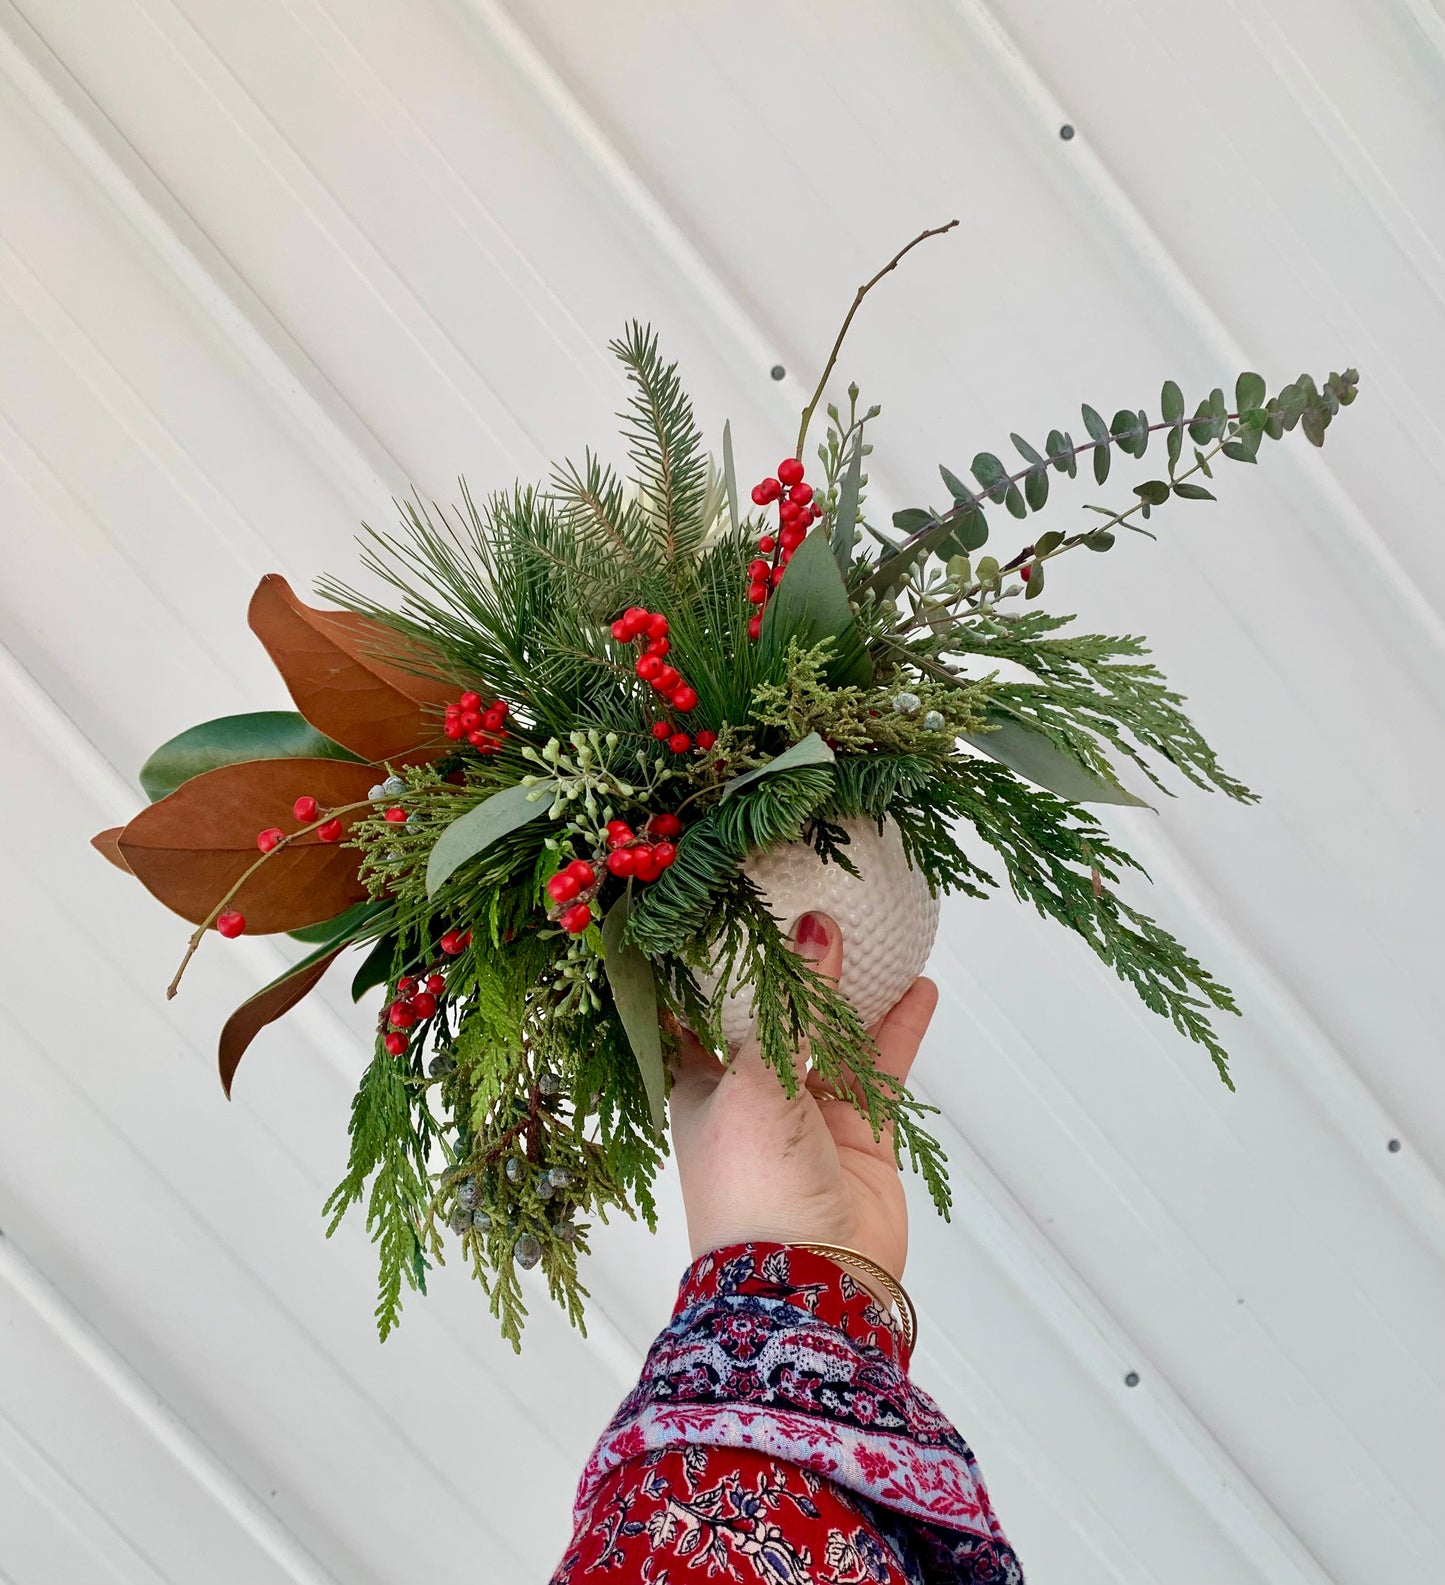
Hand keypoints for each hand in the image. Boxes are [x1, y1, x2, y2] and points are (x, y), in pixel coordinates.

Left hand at [667, 910, 937, 1301]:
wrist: (807, 1290)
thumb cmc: (752, 1188)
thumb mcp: (758, 1081)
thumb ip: (794, 1006)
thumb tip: (814, 929)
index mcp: (698, 1085)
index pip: (695, 1015)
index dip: (707, 969)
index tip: (724, 914)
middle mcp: (750, 1096)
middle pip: (773, 1019)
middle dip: (792, 970)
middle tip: (811, 905)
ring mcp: (808, 1118)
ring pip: (832, 1039)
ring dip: (852, 992)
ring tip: (871, 934)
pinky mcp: (858, 1139)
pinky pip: (880, 1072)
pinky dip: (898, 1031)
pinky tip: (917, 989)